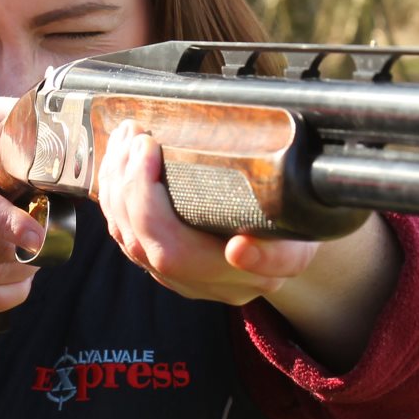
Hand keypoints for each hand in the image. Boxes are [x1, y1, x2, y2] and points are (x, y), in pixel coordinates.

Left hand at [96, 120, 403, 367]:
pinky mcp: (159, 257)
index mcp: (231, 281)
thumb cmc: (297, 234)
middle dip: (127, 182)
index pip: (172, 253)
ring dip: (116, 183)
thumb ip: (278, 256)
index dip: (149, 206)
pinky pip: (124, 229)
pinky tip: (121, 157)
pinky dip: (116, 191)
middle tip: (136, 135)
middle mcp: (196, 283)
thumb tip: (238, 251)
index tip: (150, 151)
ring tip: (125, 137)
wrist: (290, 244)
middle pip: (140, 241)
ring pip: (125, 236)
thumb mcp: (303, 243)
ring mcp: (173, 274)